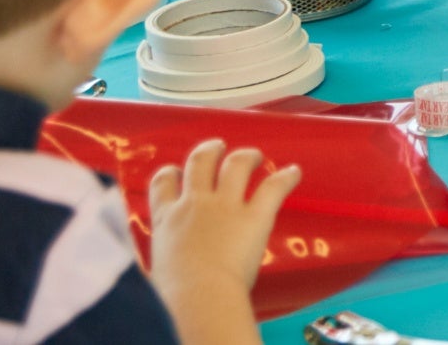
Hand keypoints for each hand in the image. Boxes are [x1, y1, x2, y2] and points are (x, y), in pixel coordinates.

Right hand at [146, 139, 298, 326]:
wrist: (197, 299)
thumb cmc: (172, 298)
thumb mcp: (154, 272)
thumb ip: (161, 260)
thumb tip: (161, 273)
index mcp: (166, 219)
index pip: (163, 182)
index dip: (170, 173)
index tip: (176, 172)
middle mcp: (194, 204)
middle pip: (200, 161)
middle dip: (210, 150)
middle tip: (218, 147)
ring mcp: (225, 206)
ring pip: (236, 164)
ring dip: (247, 155)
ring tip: (255, 155)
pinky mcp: (254, 216)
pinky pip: (273, 187)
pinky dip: (286, 177)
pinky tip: (294, 172)